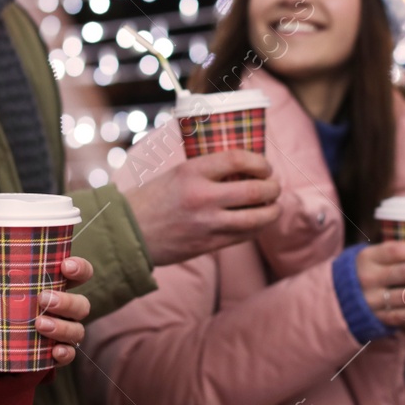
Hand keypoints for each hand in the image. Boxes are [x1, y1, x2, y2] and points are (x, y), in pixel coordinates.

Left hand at [0, 256, 93, 365]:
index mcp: (51, 285)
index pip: (78, 273)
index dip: (79, 267)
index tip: (65, 266)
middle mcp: (62, 309)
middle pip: (82, 303)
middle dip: (67, 300)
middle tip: (43, 298)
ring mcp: (62, 332)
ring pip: (77, 329)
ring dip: (62, 327)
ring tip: (39, 325)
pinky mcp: (55, 354)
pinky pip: (70, 355)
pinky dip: (64, 353)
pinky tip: (54, 352)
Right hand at [122, 150, 281, 264]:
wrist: (130, 233)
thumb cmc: (153, 199)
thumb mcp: (177, 173)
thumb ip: (207, 170)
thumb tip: (244, 167)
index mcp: (191, 172)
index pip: (238, 159)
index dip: (259, 162)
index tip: (265, 165)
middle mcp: (202, 197)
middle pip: (255, 191)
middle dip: (273, 188)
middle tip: (274, 186)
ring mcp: (208, 224)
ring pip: (257, 218)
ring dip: (272, 211)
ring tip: (273, 206)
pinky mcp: (209, 244)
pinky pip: (245, 236)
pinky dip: (257, 227)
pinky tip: (258, 222)